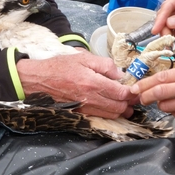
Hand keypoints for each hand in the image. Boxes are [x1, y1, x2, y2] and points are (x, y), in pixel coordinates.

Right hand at [17, 50, 133, 118]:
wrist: (39, 80)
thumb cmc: (59, 67)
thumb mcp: (83, 58)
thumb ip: (104, 65)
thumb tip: (120, 74)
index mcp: (92, 82)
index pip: (121, 93)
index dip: (131, 92)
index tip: (134, 88)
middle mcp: (90, 98)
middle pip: (119, 107)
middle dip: (129, 103)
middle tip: (132, 96)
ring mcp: (84, 108)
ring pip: (111, 114)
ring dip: (121, 110)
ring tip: (124, 102)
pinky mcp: (79, 112)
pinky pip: (99, 116)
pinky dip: (108, 113)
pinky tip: (109, 105)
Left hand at [130, 64, 174, 121]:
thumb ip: (174, 75)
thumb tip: (151, 82)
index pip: (161, 78)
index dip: (144, 83)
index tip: (134, 88)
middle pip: (160, 92)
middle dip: (145, 96)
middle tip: (139, 97)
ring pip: (165, 105)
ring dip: (159, 104)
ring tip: (164, 99)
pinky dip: (171, 110)